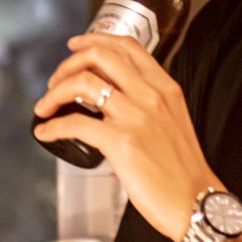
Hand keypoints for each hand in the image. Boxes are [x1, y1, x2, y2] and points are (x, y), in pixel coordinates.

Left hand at [32, 34, 218, 241]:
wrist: (195, 201)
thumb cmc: (182, 169)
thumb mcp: (172, 122)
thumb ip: (148, 104)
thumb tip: (109, 102)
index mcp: (166, 88)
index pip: (128, 46)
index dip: (95, 40)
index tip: (76, 45)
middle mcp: (151, 95)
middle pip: (101, 56)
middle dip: (68, 64)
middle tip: (56, 81)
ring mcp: (136, 116)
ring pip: (83, 83)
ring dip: (54, 93)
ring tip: (46, 106)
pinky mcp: (121, 142)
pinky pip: (74, 123)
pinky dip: (53, 126)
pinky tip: (46, 132)